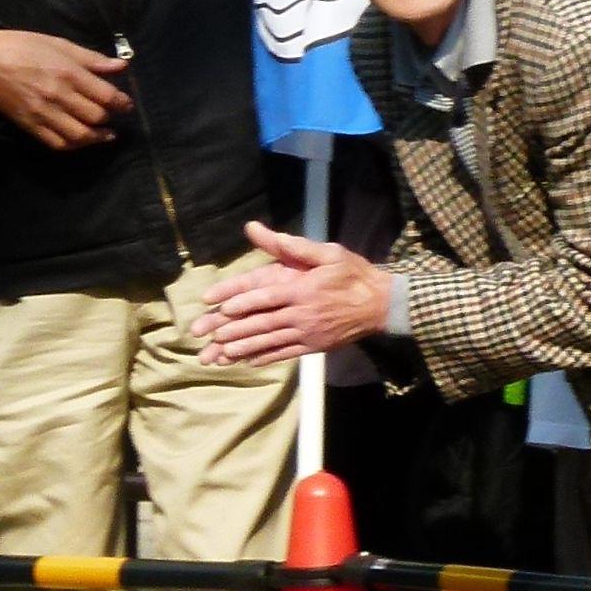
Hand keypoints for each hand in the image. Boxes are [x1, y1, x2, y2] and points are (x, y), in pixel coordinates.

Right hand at [0, 30, 130, 148]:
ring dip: (97, 137)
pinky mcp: (29, 125)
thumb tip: (122, 66)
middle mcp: (58, 96)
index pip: (106, 96)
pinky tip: (82, 140)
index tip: (127, 104)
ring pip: (78, 135)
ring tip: (106, 134)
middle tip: (115, 116)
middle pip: (95, 116)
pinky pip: (56, 143)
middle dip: (110, 118)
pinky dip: (74, 145)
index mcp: (68, 74)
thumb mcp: (60, 45)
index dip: (122, 102)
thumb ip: (92, 59)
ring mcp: (42, 113)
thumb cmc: (24, 48)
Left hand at [194, 224, 394, 363]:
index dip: (242, 301)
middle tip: (208, 336)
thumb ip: (294, 245)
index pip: (267, 296)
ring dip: (244, 347)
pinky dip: (265, 357)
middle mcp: (303, 313)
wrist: (383, 304)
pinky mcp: (315, 345)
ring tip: (221, 352)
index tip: (219, 306)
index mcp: (304, 289)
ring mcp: (308, 332)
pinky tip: (248, 361)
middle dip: (233, 329)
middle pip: (263, 322)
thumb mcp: (329, 253)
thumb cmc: (354, 275)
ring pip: (270, 340)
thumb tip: (258, 230)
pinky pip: (286, 353)